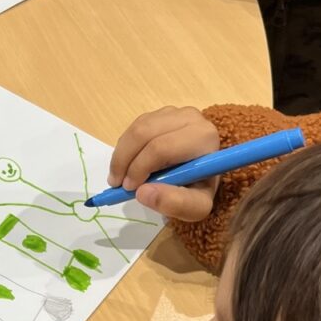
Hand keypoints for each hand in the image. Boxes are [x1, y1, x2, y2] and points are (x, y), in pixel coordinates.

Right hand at [109, 106, 220, 221]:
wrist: (199, 177)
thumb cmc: (197, 190)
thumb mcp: (194, 207)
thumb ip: (174, 203)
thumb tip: (142, 192)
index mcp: (203, 138)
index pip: (161, 147)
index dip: (139, 168)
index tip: (129, 189)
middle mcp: (191, 118)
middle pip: (144, 133)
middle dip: (124, 160)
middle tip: (116, 183)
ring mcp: (174, 112)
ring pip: (135, 129)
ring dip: (121, 155)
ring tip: (119, 176)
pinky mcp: (160, 114)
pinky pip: (133, 127)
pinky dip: (124, 148)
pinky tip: (127, 164)